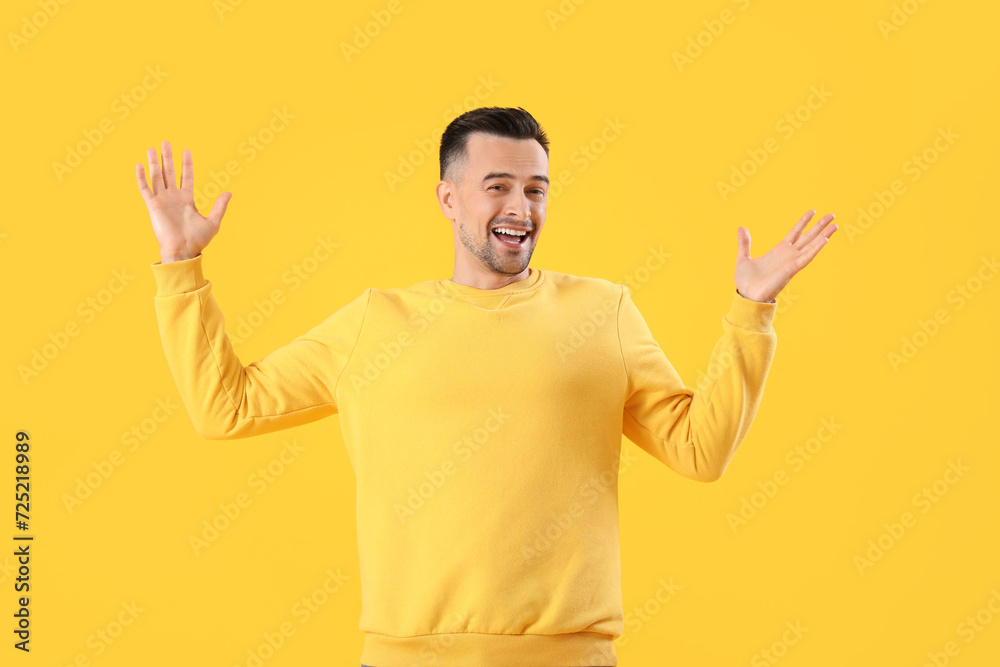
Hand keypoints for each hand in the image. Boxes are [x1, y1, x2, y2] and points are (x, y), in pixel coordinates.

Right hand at [136, 140, 231, 261]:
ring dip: (154, 162)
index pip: (186, 177)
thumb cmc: (198, 240)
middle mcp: (173, 198)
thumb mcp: (213, 222)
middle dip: (168, 158)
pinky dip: (141, 177)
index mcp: (187, 200)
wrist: (183, 250)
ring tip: (152, 148)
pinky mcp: (152, 206)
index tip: (186, 151)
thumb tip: (229, 193)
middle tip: (165, 142)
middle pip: (169, 173)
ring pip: (157, 177)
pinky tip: (139, 165)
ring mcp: (162, 201)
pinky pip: (145, 189)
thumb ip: (220, 207)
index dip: (186, 164)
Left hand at [734, 210, 836, 302]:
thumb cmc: (746, 282)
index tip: (812, 212)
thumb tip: (741, 228)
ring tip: (835, 225)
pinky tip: (824, 240)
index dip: (803, 223)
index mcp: (778, 252)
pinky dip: (815, 249)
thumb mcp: (743, 258)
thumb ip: (744, 243)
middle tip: (832, 215)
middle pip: (807, 237)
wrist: (746, 297)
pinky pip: (806, 258)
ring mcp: (791, 262)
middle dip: (819, 226)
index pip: (794, 233)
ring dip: (823, 236)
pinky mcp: (791, 270)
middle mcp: (788, 256)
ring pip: (811, 246)